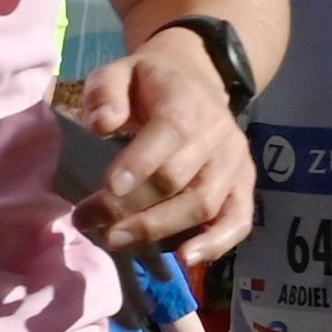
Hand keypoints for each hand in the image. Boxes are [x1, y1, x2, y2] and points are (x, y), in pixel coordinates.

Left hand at [76, 27, 256, 259]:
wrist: (198, 80)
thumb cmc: (149, 83)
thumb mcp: (119, 72)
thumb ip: (105, 93)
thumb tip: (101, 125)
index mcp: (187, 101)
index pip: (170, 133)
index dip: (139, 163)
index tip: (106, 189)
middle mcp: (218, 134)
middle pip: (179, 178)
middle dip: (130, 206)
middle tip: (88, 221)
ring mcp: (235, 162)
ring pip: (203, 204)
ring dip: (158, 228)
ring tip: (115, 239)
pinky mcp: (244, 184)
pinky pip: (239, 219)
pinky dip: (217, 243)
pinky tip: (186, 260)